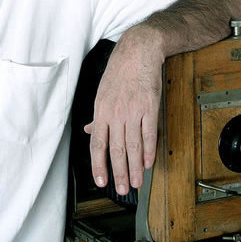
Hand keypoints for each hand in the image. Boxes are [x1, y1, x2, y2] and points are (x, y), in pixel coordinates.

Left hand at [84, 24, 163, 193]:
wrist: (138, 52)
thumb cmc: (119, 71)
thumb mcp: (102, 92)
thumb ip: (98, 115)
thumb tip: (90, 130)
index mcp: (101, 110)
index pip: (97, 144)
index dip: (98, 165)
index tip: (101, 181)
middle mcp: (115, 113)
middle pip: (116, 149)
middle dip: (119, 173)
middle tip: (123, 190)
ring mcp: (133, 110)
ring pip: (133, 145)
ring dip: (135, 167)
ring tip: (137, 182)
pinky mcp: (150, 107)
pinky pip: (149, 133)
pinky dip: (149, 150)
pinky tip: (148, 163)